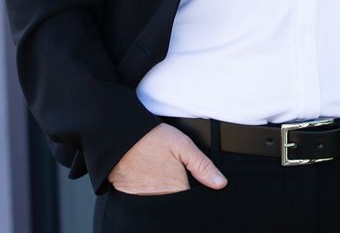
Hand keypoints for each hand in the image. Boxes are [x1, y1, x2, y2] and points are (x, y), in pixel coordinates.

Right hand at [108, 124, 227, 195]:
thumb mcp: (182, 145)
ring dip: (165, 193)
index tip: (190, 180)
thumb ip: (203, 165)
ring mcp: (146, 200)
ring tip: (160, 175)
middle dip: (179, 192)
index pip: (193, 200)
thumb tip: (221, 183)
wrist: (119, 137)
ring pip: (163, 202)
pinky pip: (146, 202)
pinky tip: (149, 179)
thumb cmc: (151, 139)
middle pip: (177, 202)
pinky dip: (150, 193)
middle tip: (171, 173)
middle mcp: (162, 199)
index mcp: (177, 189)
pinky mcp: (132, 198)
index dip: (194, 189)